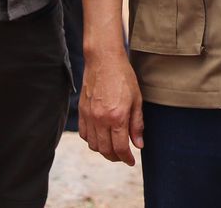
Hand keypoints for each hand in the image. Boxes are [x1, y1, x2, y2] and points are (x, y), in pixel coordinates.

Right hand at [80, 49, 144, 164]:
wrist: (103, 59)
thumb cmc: (123, 77)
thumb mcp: (137, 100)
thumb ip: (137, 124)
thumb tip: (138, 144)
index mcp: (117, 116)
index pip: (120, 147)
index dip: (126, 158)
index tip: (131, 161)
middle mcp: (100, 119)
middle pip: (105, 150)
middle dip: (115, 157)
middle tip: (123, 156)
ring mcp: (89, 116)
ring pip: (93, 145)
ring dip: (103, 150)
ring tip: (113, 147)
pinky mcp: (81, 111)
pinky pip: (84, 134)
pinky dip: (92, 140)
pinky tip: (100, 136)